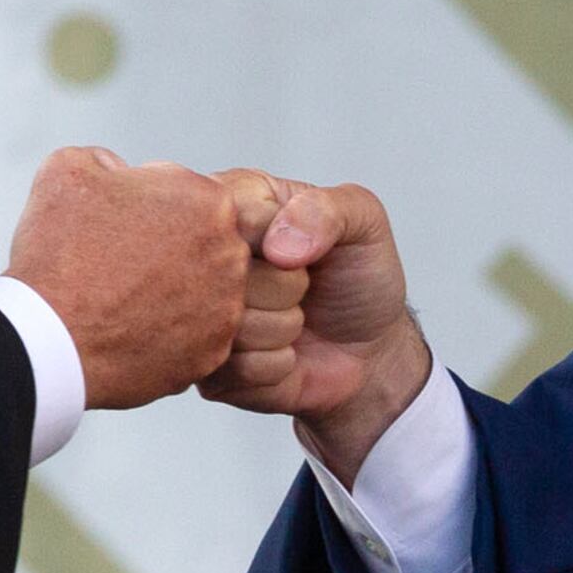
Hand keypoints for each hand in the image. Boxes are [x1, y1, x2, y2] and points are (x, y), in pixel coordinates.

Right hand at [5, 151, 276, 409]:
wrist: (45, 338)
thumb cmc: (56, 253)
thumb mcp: (70, 170)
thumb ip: (110, 161)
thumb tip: (122, 175)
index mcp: (208, 201)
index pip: (192, 196)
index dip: (153, 208)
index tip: (127, 225)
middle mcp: (230, 254)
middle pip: (205, 243)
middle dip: (171, 249)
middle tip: (125, 264)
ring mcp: (226, 308)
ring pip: (204, 290)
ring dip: (174, 291)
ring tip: (125, 298)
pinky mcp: (213, 353)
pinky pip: (196, 334)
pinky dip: (169, 332)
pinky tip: (132, 328)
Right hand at [199, 178, 430, 484]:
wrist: (371, 351)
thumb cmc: (359, 277)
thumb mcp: (363, 222)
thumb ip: (326, 209)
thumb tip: (277, 246)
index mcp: (236, 204)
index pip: (223, 211)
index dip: (273, 239)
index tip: (301, 251)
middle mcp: (207, 256)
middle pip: (222, 272)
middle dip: (285, 288)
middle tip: (304, 288)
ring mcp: (201, 312)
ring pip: (227, 323)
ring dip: (282, 328)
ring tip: (297, 320)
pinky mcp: (207, 366)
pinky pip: (234, 368)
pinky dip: (277, 365)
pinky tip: (287, 353)